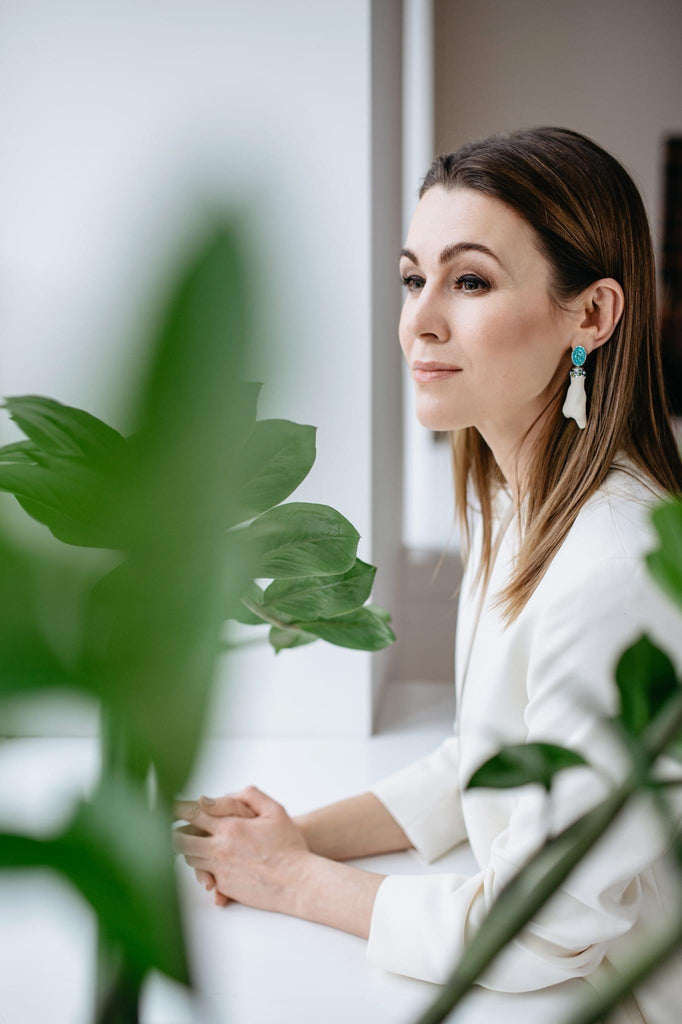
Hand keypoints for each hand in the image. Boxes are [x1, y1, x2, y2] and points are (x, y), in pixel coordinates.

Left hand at [172, 785, 310, 914]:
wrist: (297, 882)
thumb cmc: (289, 846)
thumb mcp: (275, 811)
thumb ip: (249, 796)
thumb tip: (221, 795)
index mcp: (231, 827)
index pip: (193, 814)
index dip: (177, 809)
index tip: (168, 806)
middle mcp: (221, 849)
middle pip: (181, 841)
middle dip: (173, 833)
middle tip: (168, 827)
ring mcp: (221, 870)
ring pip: (191, 859)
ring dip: (188, 850)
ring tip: (189, 843)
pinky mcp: (226, 887)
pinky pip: (205, 877)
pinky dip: (203, 870)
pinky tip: (207, 865)